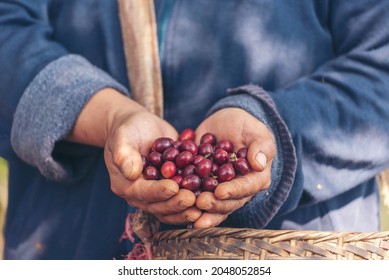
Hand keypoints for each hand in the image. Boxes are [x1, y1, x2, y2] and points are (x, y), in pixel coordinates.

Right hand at [67, 88, 201, 224]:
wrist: (141, 127)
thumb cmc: (129, 129)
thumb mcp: (122, 137)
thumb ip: (124, 154)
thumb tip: (131, 172)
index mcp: (125, 185)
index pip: (142, 192)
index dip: (158, 191)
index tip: (174, 188)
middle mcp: (140, 194)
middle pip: (158, 205)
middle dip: (176, 203)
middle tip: (193, 199)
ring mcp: (156, 194)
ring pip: (171, 207)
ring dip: (186, 209)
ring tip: (203, 205)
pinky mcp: (170, 189)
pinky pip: (181, 199)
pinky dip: (195, 201)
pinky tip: (210, 198)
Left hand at [194, 108, 275, 227]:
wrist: (223, 123)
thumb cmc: (245, 126)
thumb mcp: (256, 132)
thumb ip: (261, 146)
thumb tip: (258, 164)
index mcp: (255, 179)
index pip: (246, 188)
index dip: (233, 192)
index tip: (220, 192)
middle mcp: (238, 190)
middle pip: (228, 203)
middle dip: (214, 205)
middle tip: (200, 202)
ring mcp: (219, 190)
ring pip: (211, 205)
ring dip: (200, 210)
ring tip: (188, 208)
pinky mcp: (202, 187)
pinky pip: (194, 196)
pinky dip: (185, 200)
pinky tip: (174, 202)